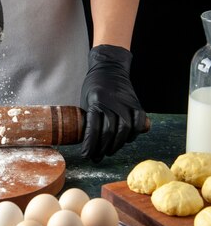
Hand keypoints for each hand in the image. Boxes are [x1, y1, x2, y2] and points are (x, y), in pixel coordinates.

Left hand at [80, 44, 145, 162]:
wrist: (110, 67)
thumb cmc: (94, 86)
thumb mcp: (85, 100)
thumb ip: (88, 119)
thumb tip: (89, 143)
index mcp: (96, 101)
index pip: (93, 129)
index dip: (90, 145)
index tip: (86, 154)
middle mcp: (111, 102)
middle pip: (109, 132)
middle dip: (102, 149)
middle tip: (97, 157)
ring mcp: (126, 103)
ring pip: (124, 130)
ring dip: (117, 145)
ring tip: (109, 151)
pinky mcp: (136, 104)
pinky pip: (139, 123)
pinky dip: (134, 134)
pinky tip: (127, 139)